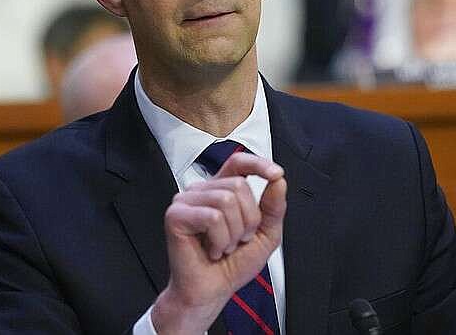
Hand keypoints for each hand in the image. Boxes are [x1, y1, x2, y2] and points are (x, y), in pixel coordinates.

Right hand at [151, 152, 285, 334]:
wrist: (211, 292)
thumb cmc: (232, 264)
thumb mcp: (265, 235)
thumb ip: (274, 207)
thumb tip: (278, 182)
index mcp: (222, 190)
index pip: (238, 163)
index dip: (258, 164)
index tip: (276, 174)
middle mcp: (203, 191)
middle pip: (238, 185)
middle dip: (249, 219)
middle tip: (237, 240)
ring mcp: (186, 201)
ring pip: (226, 200)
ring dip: (234, 233)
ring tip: (223, 246)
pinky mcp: (176, 216)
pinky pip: (212, 218)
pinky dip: (220, 240)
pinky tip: (212, 250)